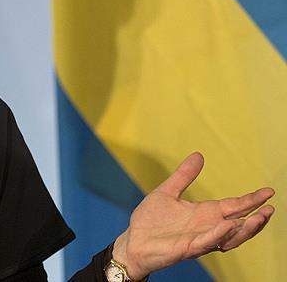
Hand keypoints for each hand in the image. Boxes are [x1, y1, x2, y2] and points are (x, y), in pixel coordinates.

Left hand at [112, 152, 274, 278]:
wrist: (134, 240)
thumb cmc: (150, 221)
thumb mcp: (167, 192)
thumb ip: (184, 176)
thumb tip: (199, 155)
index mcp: (204, 213)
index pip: (234, 206)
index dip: (251, 200)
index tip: (268, 191)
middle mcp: (207, 227)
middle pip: (239, 224)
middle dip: (256, 217)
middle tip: (270, 208)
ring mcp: (199, 239)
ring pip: (230, 237)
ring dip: (245, 229)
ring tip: (258, 217)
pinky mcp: (187, 248)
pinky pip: (207, 242)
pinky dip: (218, 234)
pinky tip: (227, 224)